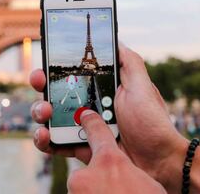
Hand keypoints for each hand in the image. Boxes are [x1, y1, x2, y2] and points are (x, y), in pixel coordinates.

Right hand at [30, 44, 186, 188]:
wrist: (159, 160)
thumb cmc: (153, 121)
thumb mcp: (142, 86)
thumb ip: (129, 62)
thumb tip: (116, 39)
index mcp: (101, 88)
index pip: (73, 74)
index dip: (56, 68)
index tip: (46, 63)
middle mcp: (89, 105)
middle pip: (57, 93)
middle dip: (43, 85)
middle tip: (40, 83)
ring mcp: (83, 127)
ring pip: (52, 117)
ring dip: (40, 112)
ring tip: (45, 113)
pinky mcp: (82, 147)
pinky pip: (57, 143)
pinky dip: (45, 140)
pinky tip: (44, 136)